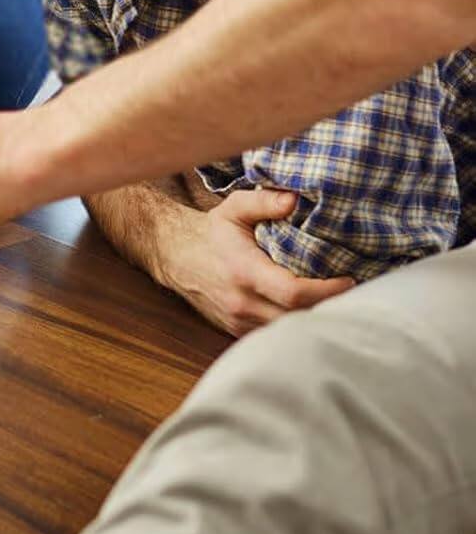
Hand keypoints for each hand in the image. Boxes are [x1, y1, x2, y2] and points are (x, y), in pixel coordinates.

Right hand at [155, 187, 354, 336]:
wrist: (175, 256)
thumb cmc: (211, 232)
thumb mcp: (233, 208)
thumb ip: (264, 201)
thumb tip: (295, 199)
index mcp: (243, 271)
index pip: (293, 292)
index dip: (327, 290)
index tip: (349, 279)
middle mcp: (241, 302)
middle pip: (298, 317)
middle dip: (331, 307)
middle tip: (358, 293)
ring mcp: (239, 320)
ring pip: (290, 331)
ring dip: (316, 319)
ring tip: (342, 303)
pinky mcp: (239, 331)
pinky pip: (276, 334)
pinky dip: (298, 326)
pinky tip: (314, 312)